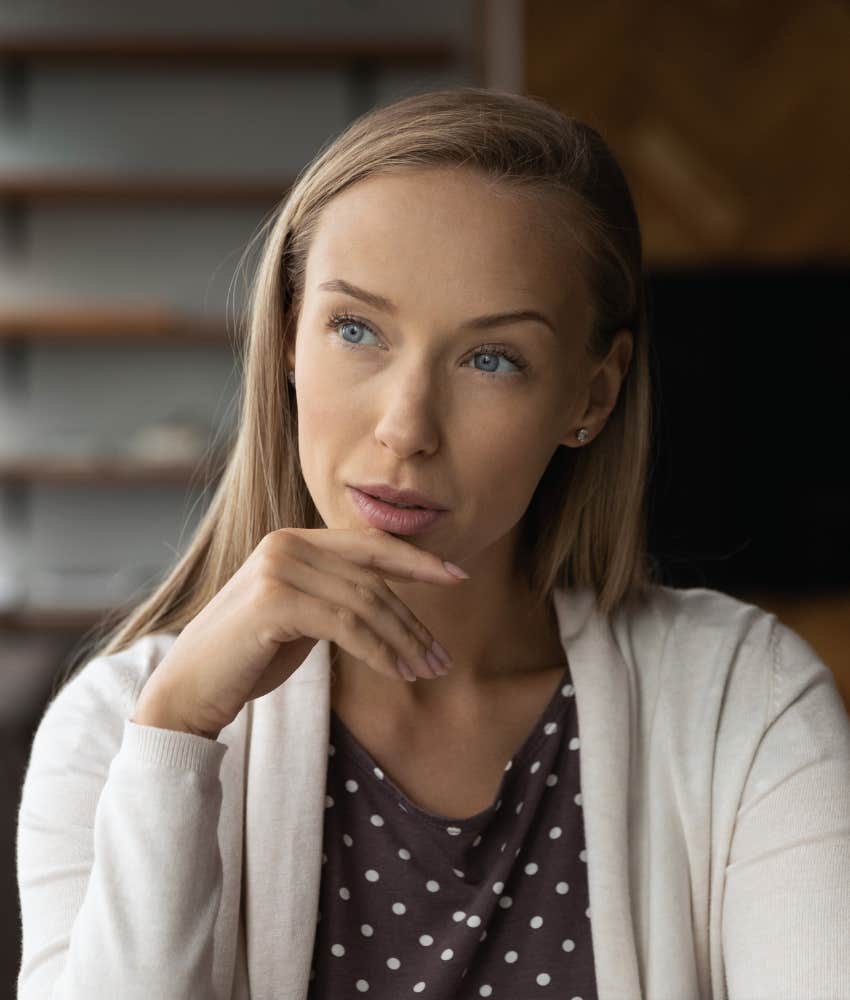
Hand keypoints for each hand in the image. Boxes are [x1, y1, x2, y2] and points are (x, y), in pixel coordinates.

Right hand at [132, 526, 466, 739]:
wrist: (189, 691)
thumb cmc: (248, 658)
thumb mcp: (302, 618)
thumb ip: (337, 597)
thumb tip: (394, 600)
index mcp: (293, 540)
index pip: (368, 544)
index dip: (416, 560)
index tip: (458, 576)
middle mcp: (285, 543)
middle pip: (372, 577)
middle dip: (414, 618)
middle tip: (441, 657)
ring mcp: (278, 567)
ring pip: (365, 601)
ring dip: (403, 640)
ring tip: (426, 671)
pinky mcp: (273, 599)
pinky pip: (347, 624)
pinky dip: (380, 650)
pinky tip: (397, 672)